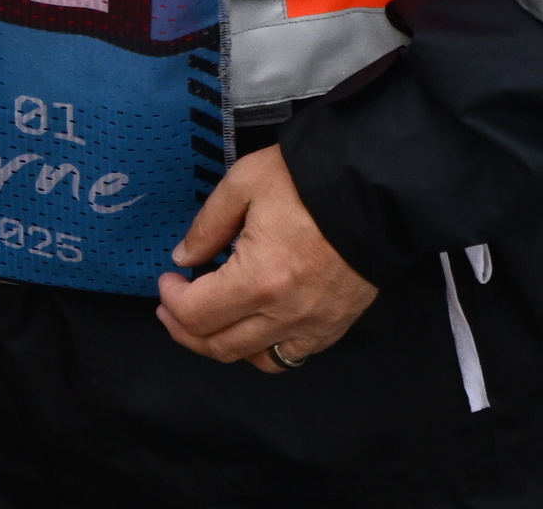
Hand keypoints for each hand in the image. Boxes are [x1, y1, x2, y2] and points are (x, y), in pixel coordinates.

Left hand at [154, 146, 378, 370]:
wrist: (374, 191)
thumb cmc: (309, 183)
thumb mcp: (244, 184)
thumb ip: (208, 225)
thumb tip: (185, 258)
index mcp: (258, 280)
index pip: (196, 314)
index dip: (171, 301)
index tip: (168, 280)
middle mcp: (285, 314)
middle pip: (219, 346)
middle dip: (185, 329)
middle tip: (172, 307)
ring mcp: (313, 326)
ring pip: (254, 359)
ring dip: (222, 343)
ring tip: (209, 319)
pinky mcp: (334, 326)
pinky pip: (290, 355)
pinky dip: (263, 347)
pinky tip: (252, 323)